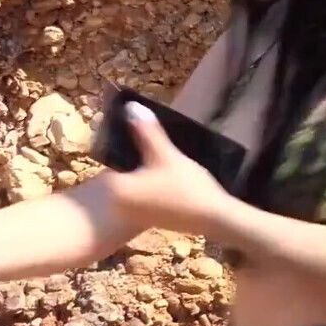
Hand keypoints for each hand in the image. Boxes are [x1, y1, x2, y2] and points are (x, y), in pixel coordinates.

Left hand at [108, 102, 234, 236]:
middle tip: (149, 141)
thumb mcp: (167, 155)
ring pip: (133, 181)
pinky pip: (141, 192)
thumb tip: (131, 107)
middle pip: (122, 170)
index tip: (135, 130)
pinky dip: (149, 182)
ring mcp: (133, 213)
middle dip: (133, 155)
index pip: (111, 157)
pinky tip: (164, 174)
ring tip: (158, 154)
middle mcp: (118, 204)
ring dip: (142, 169)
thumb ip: (147, 132)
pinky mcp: (148, 217)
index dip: (123, 140)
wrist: (214, 218)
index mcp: (117, 189)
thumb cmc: (187, 187)